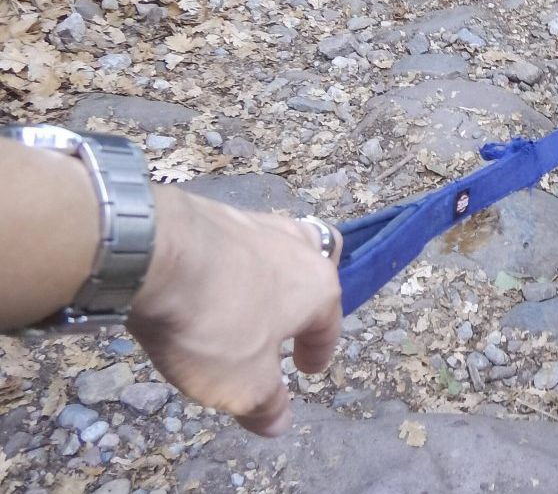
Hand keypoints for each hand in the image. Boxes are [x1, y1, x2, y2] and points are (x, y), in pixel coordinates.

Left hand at [127, 186, 342, 436]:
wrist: (150, 251)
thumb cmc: (214, 323)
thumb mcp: (242, 385)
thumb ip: (266, 405)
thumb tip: (280, 423)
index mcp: (318, 288)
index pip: (329, 325)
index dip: (319, 352)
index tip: (308, 369)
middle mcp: (296, 248)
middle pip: (318, 262)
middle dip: (309, 289)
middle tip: (292, 312)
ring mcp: (255, 223)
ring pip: (277, 244)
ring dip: (268, 272)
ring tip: (245, 296)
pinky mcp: (213, 211)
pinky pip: (233, 239)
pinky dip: (227, 260)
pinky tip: (204, 276)